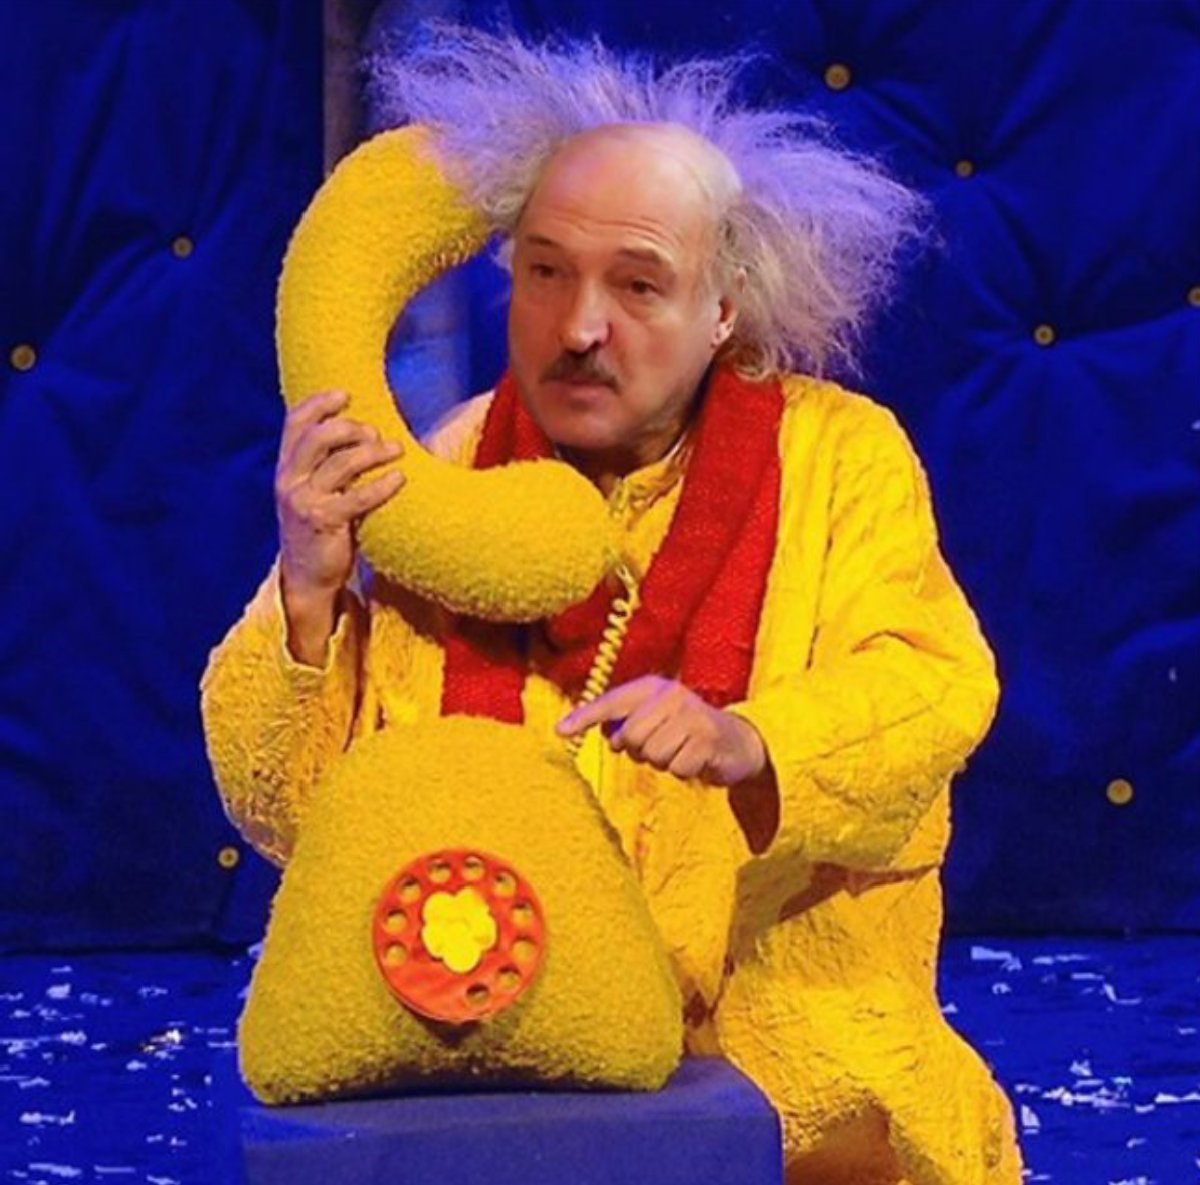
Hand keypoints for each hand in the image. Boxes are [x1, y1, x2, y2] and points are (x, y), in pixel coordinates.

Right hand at [275, 390, 403, 659]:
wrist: (308, 577)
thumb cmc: (321, 527)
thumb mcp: (315, 490)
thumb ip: (327, 463)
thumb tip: (365, 430)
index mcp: (287, 468)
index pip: (294, 422)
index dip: (319, 403)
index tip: (346, 394)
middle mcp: (290, 481)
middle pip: (318, 437)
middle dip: (350, 428)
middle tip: (375, 433)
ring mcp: (304, 502)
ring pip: (340, 463)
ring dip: (373, 452)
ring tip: (396, 451)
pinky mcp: (324, 522)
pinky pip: (357, 498)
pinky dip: (381, 485)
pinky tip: (399, 478)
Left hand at [556, 675, 767, 785]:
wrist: (736, 740)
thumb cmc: (684, 731)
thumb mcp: (654, 719)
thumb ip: (625, 723)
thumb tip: (601, 733)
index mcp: (654, 687)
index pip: (611, 702)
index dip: (584, 717)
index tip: (559, 731)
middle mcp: (672, 696)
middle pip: (630, 736)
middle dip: (639, 751)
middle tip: (657, 747)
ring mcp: (692, 716)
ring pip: (653, 755)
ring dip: (663, 762)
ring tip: (678, 750)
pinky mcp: (708, 740)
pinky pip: (676, 769)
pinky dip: (683, 771)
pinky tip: (695, 759)